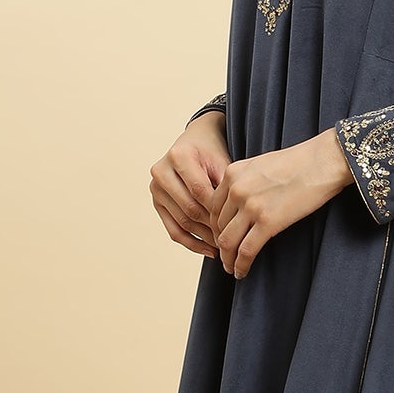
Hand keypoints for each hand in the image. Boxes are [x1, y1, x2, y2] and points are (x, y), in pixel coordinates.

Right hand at [150, 112, 229, 256]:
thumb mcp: (223, 161)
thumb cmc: (213, 152)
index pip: (200, 191)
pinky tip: (209, 250)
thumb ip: (227, 187)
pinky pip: (173, 229)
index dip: (219, 211)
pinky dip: (192, 243)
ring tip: (225, 247)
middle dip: (213, 227)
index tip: (238, 225)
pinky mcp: (157, 202)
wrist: (196, 141)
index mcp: (178, 156)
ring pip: (182, 221)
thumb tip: (236, 221)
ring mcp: (155, 188)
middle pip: (190, 208)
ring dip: (205, 238)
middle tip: (233, 241)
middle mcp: (161, 171)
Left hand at [211, 127, 352, 278]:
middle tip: (226, 257)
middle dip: (220, 245)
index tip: (222, 237)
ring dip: (227, 259)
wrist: (323, 162)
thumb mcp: (261, 165)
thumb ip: (245, 182)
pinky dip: (241, 265)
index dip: (215, 227)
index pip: (212, 207)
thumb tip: (241, 204)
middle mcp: (236, 189)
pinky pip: (246, 251)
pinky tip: (241, 272)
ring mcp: (251, 206)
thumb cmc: (300, 163)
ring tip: (231, 268)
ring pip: (227, 242)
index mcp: (232, 174)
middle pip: (218, 226)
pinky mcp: (268, 222)